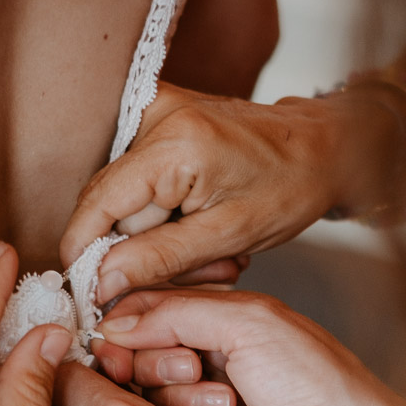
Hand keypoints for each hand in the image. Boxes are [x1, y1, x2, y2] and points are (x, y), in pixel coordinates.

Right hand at [58, 83, 351, 302]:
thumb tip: (101, 282)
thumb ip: (159, 258)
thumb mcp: (228, 236)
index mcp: (174, 144)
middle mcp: (154, 115)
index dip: (86, 254)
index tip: (90, 295)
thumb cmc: (288, 188)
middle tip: (194, 272)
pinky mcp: (156, 116)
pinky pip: (136, 182)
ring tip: (209, 251)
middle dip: (135, 249)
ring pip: (123, 199)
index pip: (98, 205)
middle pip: (108, 205)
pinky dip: (159, 214)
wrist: (318, 147)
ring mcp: (153, 110)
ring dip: (153, 236)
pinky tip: (195, 226)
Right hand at [95, 289, 405, 405]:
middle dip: (162, 370)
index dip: (126, 331)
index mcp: (227, 318)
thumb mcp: (250, 325)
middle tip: (196, 374)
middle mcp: (218, 360)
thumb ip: (175, 312)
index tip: (116, 350)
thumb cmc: (322, 388)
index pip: (147, 314)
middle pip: (142, 362)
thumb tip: (113, 321)